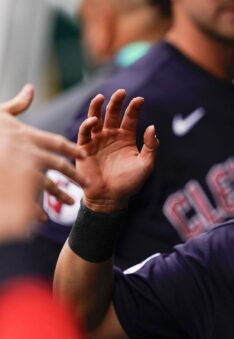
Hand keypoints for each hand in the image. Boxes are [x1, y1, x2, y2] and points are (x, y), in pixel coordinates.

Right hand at [0, 85, 88, 240]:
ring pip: (46, 184)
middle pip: (58, 165)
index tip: (84, 156)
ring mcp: (18, 169)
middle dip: (74, 175)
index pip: (57, 143)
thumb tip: (30, 89)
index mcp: (27, 135)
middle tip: (88, 184)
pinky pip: (25, 201)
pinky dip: (34, 210)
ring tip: (71, 203)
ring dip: (59, 195)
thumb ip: (18, 105)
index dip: (72, 149)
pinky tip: (42, 218)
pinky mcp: (10, 185)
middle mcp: (26, 151)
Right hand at [77, 89, 157, 212]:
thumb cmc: (129, 183)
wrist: (110, 198)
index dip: (134, 108)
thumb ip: (150, 146)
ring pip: (96, 118)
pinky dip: (88, 125)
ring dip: (98, 107)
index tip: (140, 100)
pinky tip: (94, 120)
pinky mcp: (84, 147)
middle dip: (117, 102)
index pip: (130, 118)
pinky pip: (85, 133)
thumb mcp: (146, 165)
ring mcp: (97, 140)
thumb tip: (152, 127)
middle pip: (113, 114)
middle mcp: (111, 136)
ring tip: (102, 97)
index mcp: (127, 138)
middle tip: (121, 92)